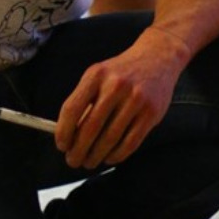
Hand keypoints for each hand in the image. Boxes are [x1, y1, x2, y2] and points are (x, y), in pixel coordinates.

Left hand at [55, 25, 185, 169]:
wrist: (157, 58)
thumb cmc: (122, 71)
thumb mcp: (100, 75)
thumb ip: (85, 100)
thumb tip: (69, 134)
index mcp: (96, 75)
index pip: (72, 108)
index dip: (63, 132)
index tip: (61, 145)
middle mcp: (115, 86)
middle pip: (90, 128)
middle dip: (78, 150)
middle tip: (73, 160)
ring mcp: (135, 99)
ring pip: (110, 138)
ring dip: (96, 156)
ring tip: (90, 161)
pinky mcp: (151, 113)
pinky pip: (130, 142)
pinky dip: (117, 155)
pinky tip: (109, 158)